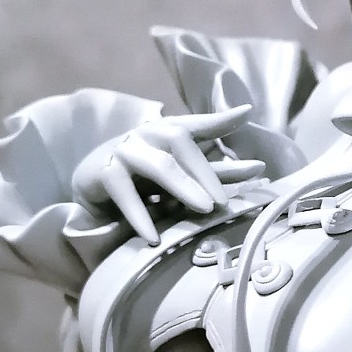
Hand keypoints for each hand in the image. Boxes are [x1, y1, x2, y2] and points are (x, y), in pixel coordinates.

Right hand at [70, 105, 264, 244]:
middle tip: (224, 200)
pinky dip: (140, 216)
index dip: (221, 119)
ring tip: (205, 209)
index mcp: (168, 131)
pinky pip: (124, 193)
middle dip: (206, 170)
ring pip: (159, 166)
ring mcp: (125, 151)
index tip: (247, 114)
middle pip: (181, 142)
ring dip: (184, 187)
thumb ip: (216, 169)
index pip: (196, 124)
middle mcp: (147, 135)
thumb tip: (259, 164)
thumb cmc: (144, 176)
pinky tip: (153, 237)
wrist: (92, 187)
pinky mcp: (104, 174)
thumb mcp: (181, 173)